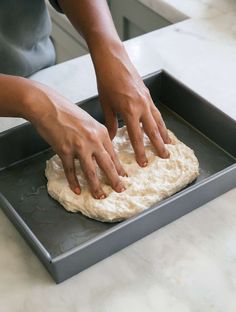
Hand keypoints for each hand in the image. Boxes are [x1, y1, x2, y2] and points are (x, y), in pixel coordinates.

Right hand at [26, 83, 125, 198]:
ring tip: (100, 196)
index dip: (119, 168)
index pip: (113, 155)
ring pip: (90, 171)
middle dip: (115, 180)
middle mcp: (93, 140)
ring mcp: (78, 146)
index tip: (123, 177)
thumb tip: (101, 152)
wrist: (47, 105)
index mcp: (101, 132)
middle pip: (107, 165)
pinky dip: (74, 182)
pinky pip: (71, 170)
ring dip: (96, 186)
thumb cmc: (67, 111)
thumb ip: (96, 136)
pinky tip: (77, 190)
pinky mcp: (64, 150)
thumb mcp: (88, 121)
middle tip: (120, 190)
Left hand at [95, 46, 170, 166]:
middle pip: (153, 131)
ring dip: (164, 134)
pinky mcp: (147, 94)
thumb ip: (111, 123)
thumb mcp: (106, 104)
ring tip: (168, 144)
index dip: (141, 151)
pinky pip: (156, 111)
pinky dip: (160, 121)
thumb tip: (112, 138)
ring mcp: (147, 99)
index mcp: (130, 111)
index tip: (144, 163)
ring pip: (158, 120)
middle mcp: (142, 106)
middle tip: (165, 157)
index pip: (137, 137)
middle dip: (159, 145)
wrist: (112, 58)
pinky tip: (160, 126)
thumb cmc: (106, 80)